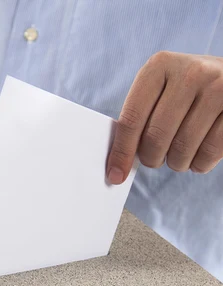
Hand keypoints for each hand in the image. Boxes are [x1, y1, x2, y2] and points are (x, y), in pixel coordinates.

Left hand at [107, 51, 222, 183]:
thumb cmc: (189, 94)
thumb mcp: (162, 92)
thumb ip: (140, 120)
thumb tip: (117, 166)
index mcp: (160, 66)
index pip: (131, 119)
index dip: (122, 152)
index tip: (116, 176)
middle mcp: (190, 72)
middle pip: (155, 138)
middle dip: (152, 159)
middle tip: (156, 158)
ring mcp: (218, 88)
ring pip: (182, 149)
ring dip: (177, 163)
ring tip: (181, 154)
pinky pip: (209, 153)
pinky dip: (200, 164)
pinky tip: (200, 155)